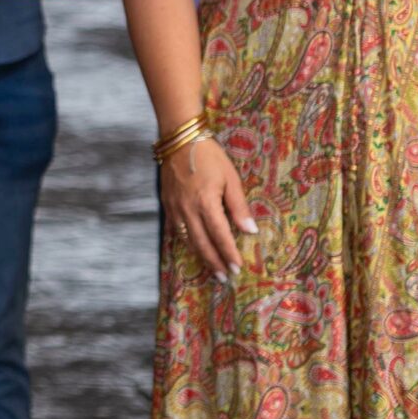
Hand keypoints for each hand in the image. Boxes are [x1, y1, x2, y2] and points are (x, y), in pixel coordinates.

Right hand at [161, 135, 254, 281]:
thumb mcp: (230, 178)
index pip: (220, 235)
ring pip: (187, 240)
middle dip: (214, 262)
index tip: (237, 268)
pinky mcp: (167, 205)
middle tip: (224, 278)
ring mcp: (174, 208)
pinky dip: (186, 243)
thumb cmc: (209, 156)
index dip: (228, 253)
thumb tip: (250, 231)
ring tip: (211, 270)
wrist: (179, 140)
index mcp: (206, 202)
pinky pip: (176, 230)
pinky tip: (194, 249)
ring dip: (200, 256)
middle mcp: (187, 209)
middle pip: (201, 243)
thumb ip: (239, 206)